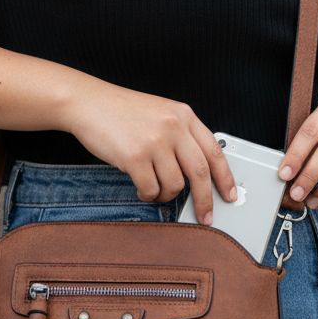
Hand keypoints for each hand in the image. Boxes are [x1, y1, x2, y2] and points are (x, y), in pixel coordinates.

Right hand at [61, 79, 237, 225]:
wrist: (88, 102)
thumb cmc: (121, 110)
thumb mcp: (160, 112)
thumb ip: (180, 134)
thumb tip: (196, 171)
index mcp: (184, 115)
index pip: (215, 151)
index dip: (225, 177)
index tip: (229, 195)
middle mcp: (173, 126)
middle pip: (200, 172)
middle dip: (205, 200)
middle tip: (205, 215)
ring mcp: (155, 141)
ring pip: (175, 185)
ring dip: (166, 195)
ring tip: (154, 189)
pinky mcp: (135, 156)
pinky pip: (151, 189)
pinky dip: (147, 194)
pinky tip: (140, 187)